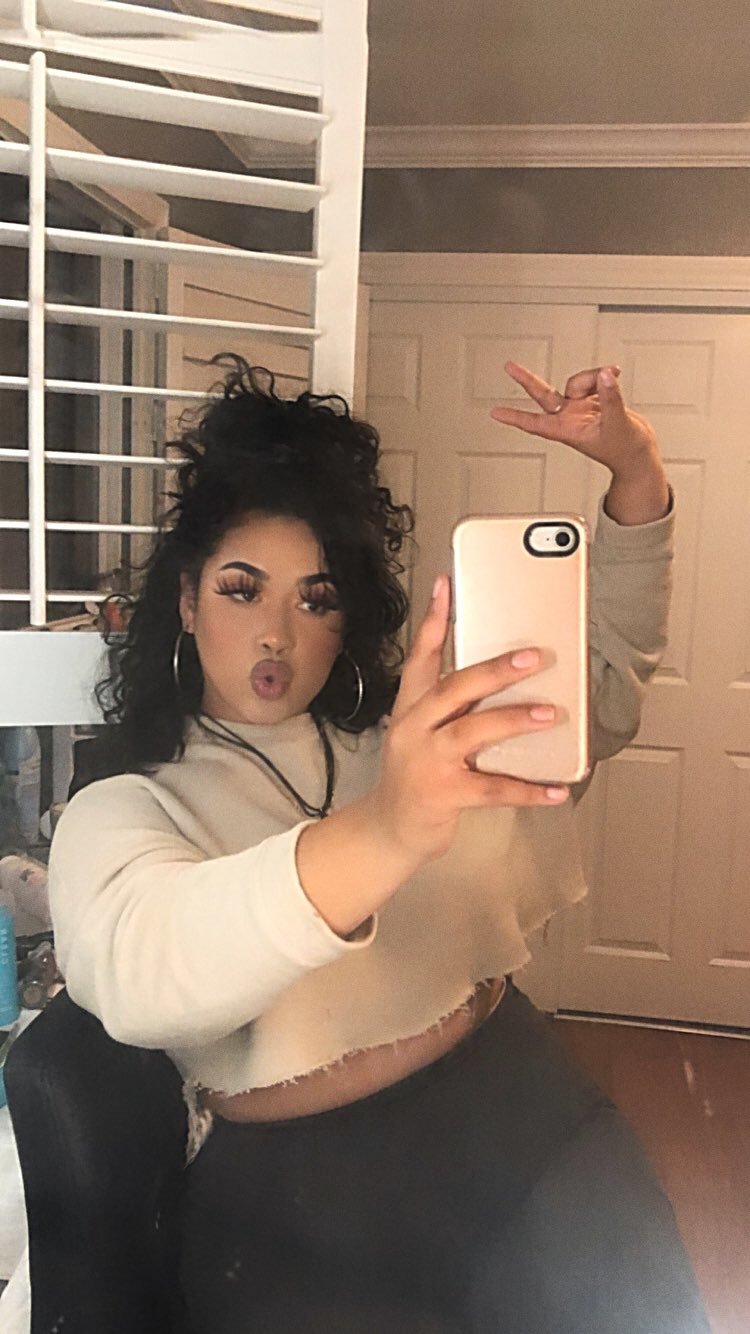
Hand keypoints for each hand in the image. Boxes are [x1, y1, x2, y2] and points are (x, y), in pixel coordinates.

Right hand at [369, 575, 568, 865]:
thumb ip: (455, 708)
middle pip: (453, 688)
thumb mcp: (424, 733)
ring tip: (550, 715)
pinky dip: (527, 789)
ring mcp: (427, 762)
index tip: (447, 585)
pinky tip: (556, 788)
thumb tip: (510, 684)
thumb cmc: (416, 776)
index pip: (421, 657)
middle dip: (494, 670)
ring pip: (472, 732)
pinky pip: (492, 789)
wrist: (389, 830)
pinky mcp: (443, 795)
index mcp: (411, 708)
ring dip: (513, 720)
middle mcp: (414, 729)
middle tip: (533, 657)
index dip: (435, 621)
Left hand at [491, 361, 657, 481]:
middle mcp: (570, 417)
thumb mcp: (618, 423)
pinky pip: (594, 379)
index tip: (496, 413)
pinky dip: (604, 376)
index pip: (535, 423)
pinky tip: (614, 376)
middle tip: (509, 367)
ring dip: (594, 376)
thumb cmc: (625, 450)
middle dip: (528, 380)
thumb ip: (610, 398)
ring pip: (577, 381)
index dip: (515, 418)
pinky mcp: (595, 400)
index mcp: (567, 430)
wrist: (639, 453)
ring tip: (612, 378)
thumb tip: (604, 375)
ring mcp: (581, 408)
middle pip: (544, 395)